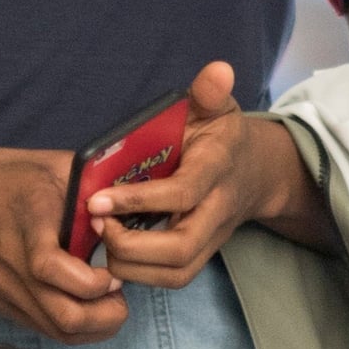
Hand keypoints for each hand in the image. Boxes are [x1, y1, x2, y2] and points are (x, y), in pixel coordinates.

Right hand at [0, 145, 129, 344]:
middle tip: (120, 297)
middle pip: (64, 316)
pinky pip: (39, 327)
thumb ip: (90, 185)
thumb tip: (130, 201)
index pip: (55, 269)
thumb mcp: (48, 166)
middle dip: (106, 316)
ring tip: (107, 305)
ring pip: (55, 331)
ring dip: (92, 327)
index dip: (95, 281)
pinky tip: (82, 306)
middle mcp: (12, 266)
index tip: (114, 271)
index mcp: (26, 226)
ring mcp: (2, 289)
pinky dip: (68, 326)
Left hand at [86, 62, 325, 287]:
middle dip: (129, 243)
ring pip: (174, 272)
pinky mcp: (201, 255)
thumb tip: (217, 70)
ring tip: (99, 237)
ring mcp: (210, 238)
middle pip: (179, 248)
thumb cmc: (222, 137)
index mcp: (217, 169)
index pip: (182, 193)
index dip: (139, 200)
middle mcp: (216, 210)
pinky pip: (172, 279)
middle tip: (94, 223)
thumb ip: (210, 92)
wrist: (254, 172)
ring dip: (131, 264)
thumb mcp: (218, 107)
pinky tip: (112, 252)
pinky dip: (139, 274)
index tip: (97, 198)